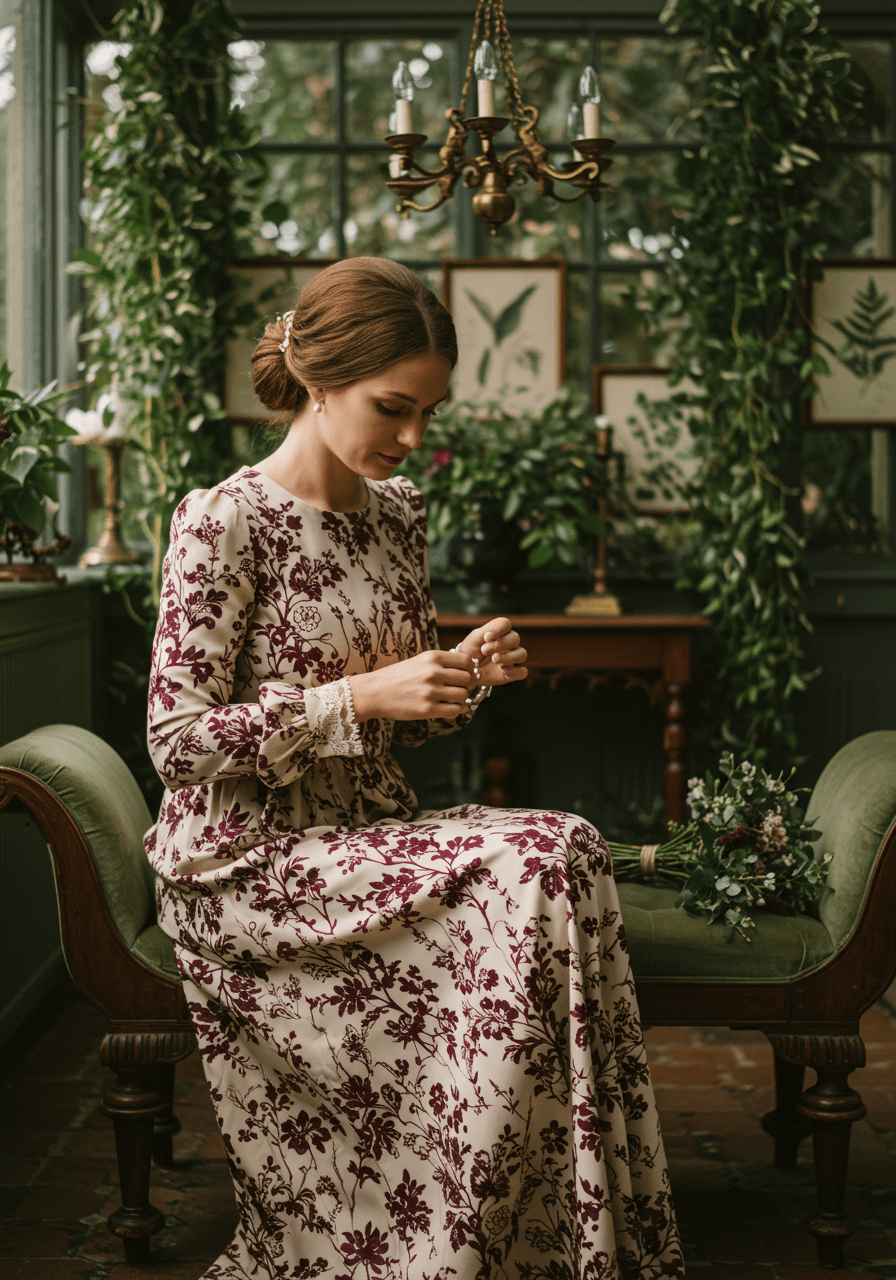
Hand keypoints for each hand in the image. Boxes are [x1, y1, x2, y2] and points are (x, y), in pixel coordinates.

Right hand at [348, 649, 475, 721]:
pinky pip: (455, 710)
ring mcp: (430, 691)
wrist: (374, 692)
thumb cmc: (398, 676)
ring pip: (463, 695)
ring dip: (460, 698)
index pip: (466, 661)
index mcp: (432, 657)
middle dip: (465, 684)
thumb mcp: (419, 661)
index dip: (469, 669)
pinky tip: (445, 707)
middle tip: (455, 688)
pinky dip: (454, 710)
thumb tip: (470, 669)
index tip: (463, 675)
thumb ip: (442, 663)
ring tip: (449, 699)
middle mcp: (433, 672)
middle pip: (467, 678)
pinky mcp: (427, 709)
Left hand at [454, 616, 527, 688]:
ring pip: (522, 654)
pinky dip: (515, 672)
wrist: (466, 672)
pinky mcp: (513, 673)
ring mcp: (513, 659)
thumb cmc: (470, 652)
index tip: (486, 638)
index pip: (505, 624)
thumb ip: (482, 633)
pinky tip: (503, 671)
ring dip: (509, 656)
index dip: (498, 629)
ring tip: (494, 660)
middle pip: (515, 638)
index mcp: (499, 633)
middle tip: (484, 650)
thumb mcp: (473, 640)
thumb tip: (490, 635)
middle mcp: (509, 644)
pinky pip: (523, 672)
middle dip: (500, 644)